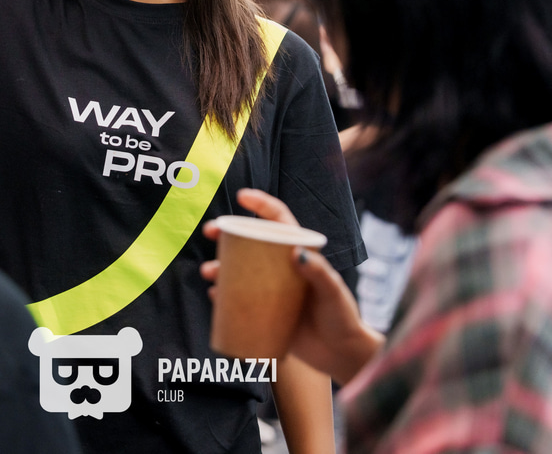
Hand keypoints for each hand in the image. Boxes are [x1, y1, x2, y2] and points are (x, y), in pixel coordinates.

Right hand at [200, 188, 382, 385]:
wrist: (341, 356)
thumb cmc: (342, 318)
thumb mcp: (332, 292)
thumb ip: (318, 273)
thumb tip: (295, 253)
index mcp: (300, 253)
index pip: (280, 221)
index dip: (261, 204)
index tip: (241, 196)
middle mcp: (282, 267)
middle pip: (251, 242)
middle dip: (228, 233)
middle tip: (210, 231)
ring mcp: (272, 289)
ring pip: (240, 270)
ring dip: (220, 266)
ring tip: (209, 272)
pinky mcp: (265, 311)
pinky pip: (239, 299)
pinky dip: (224, 295)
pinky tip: (215, 295)